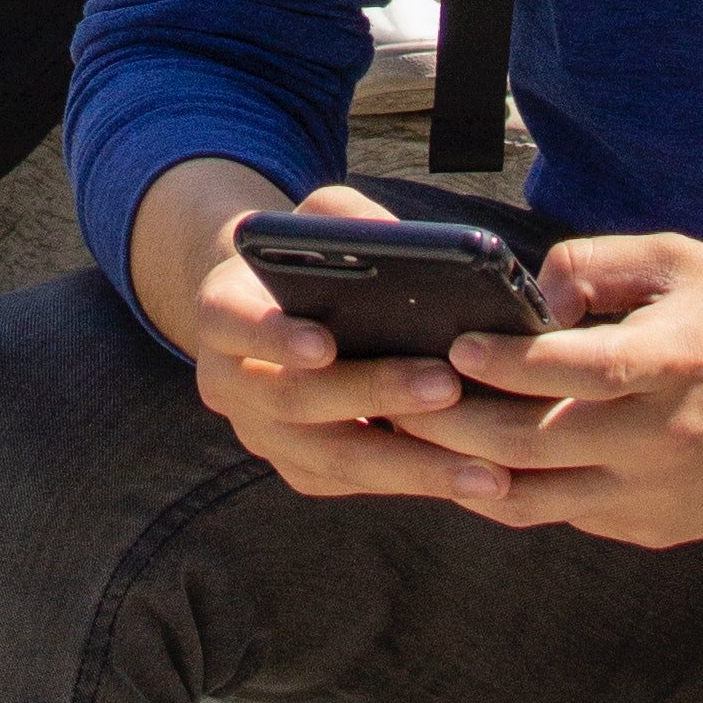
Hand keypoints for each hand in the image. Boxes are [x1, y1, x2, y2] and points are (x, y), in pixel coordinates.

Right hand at [171, 179, 535, 508]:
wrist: (275, 310)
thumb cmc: (308, 254)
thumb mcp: (316, 218)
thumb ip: (347, 220)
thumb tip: (403, 245)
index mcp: (221, 311)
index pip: (232, 322)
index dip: (273, 335)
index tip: (324, 343)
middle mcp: (229, 383)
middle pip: (295, 399)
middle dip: (374, 393)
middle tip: (447, 386)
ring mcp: (262, 436)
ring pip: (331, 459)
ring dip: (409, 464)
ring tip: (482, 466)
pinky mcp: (298, 469)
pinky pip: (354, 483)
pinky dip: (413, 482)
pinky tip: (473, 480)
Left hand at [419, 228, 702, 548]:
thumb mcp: (680, 261)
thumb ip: (595, 264)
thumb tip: (529, 295)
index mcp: (667, 365)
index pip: (562, 372)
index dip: (498, 362)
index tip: (450, 345)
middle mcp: (657, 441)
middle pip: (527, 445)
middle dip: (450, 424)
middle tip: (394, 400)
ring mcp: (654, 497)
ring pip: (535, 500)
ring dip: (467, 473)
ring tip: (411, 445)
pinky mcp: (656, 530)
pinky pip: (569, 516)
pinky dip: (519, 494)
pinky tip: (477, 467)